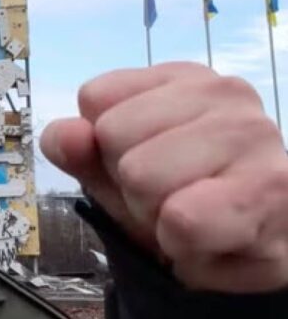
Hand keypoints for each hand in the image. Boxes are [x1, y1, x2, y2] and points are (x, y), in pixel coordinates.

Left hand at [40, 61, 287, 292]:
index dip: (104, 146)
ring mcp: (253, 134)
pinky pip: (181, 219)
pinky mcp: (269, 189)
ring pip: (142, 177)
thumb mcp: (115, 172)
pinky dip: (181, 246)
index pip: (94, 97)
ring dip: (155, 217)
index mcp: (181, 78)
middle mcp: (223, 92)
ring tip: (191, 217)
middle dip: (129, 183)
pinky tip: (210, 241)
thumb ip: (79, 150)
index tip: (144, 163)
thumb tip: (63, 134)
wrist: (254, 254)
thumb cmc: (184, 202)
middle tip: (170, 198)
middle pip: (112, 135)